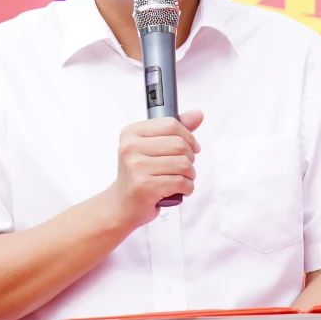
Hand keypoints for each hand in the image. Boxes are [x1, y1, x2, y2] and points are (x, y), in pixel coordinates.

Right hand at [108, 110, 203, 228]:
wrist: (122, 204)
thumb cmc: (140, 174)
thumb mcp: (153, 148)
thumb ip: (176, 130)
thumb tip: (198, 114)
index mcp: (131, 133)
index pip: (171, 124)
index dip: (188, 137)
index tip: (191, 147)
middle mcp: (130, 147)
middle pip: (179, 144)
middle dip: (190, 158)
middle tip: (184, 167)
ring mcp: (135, 167)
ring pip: (182, 164)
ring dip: (190, 174)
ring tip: (182, 179)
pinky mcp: (144, 186)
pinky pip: (180, 182)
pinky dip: (186, 187)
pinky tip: (179, 189)